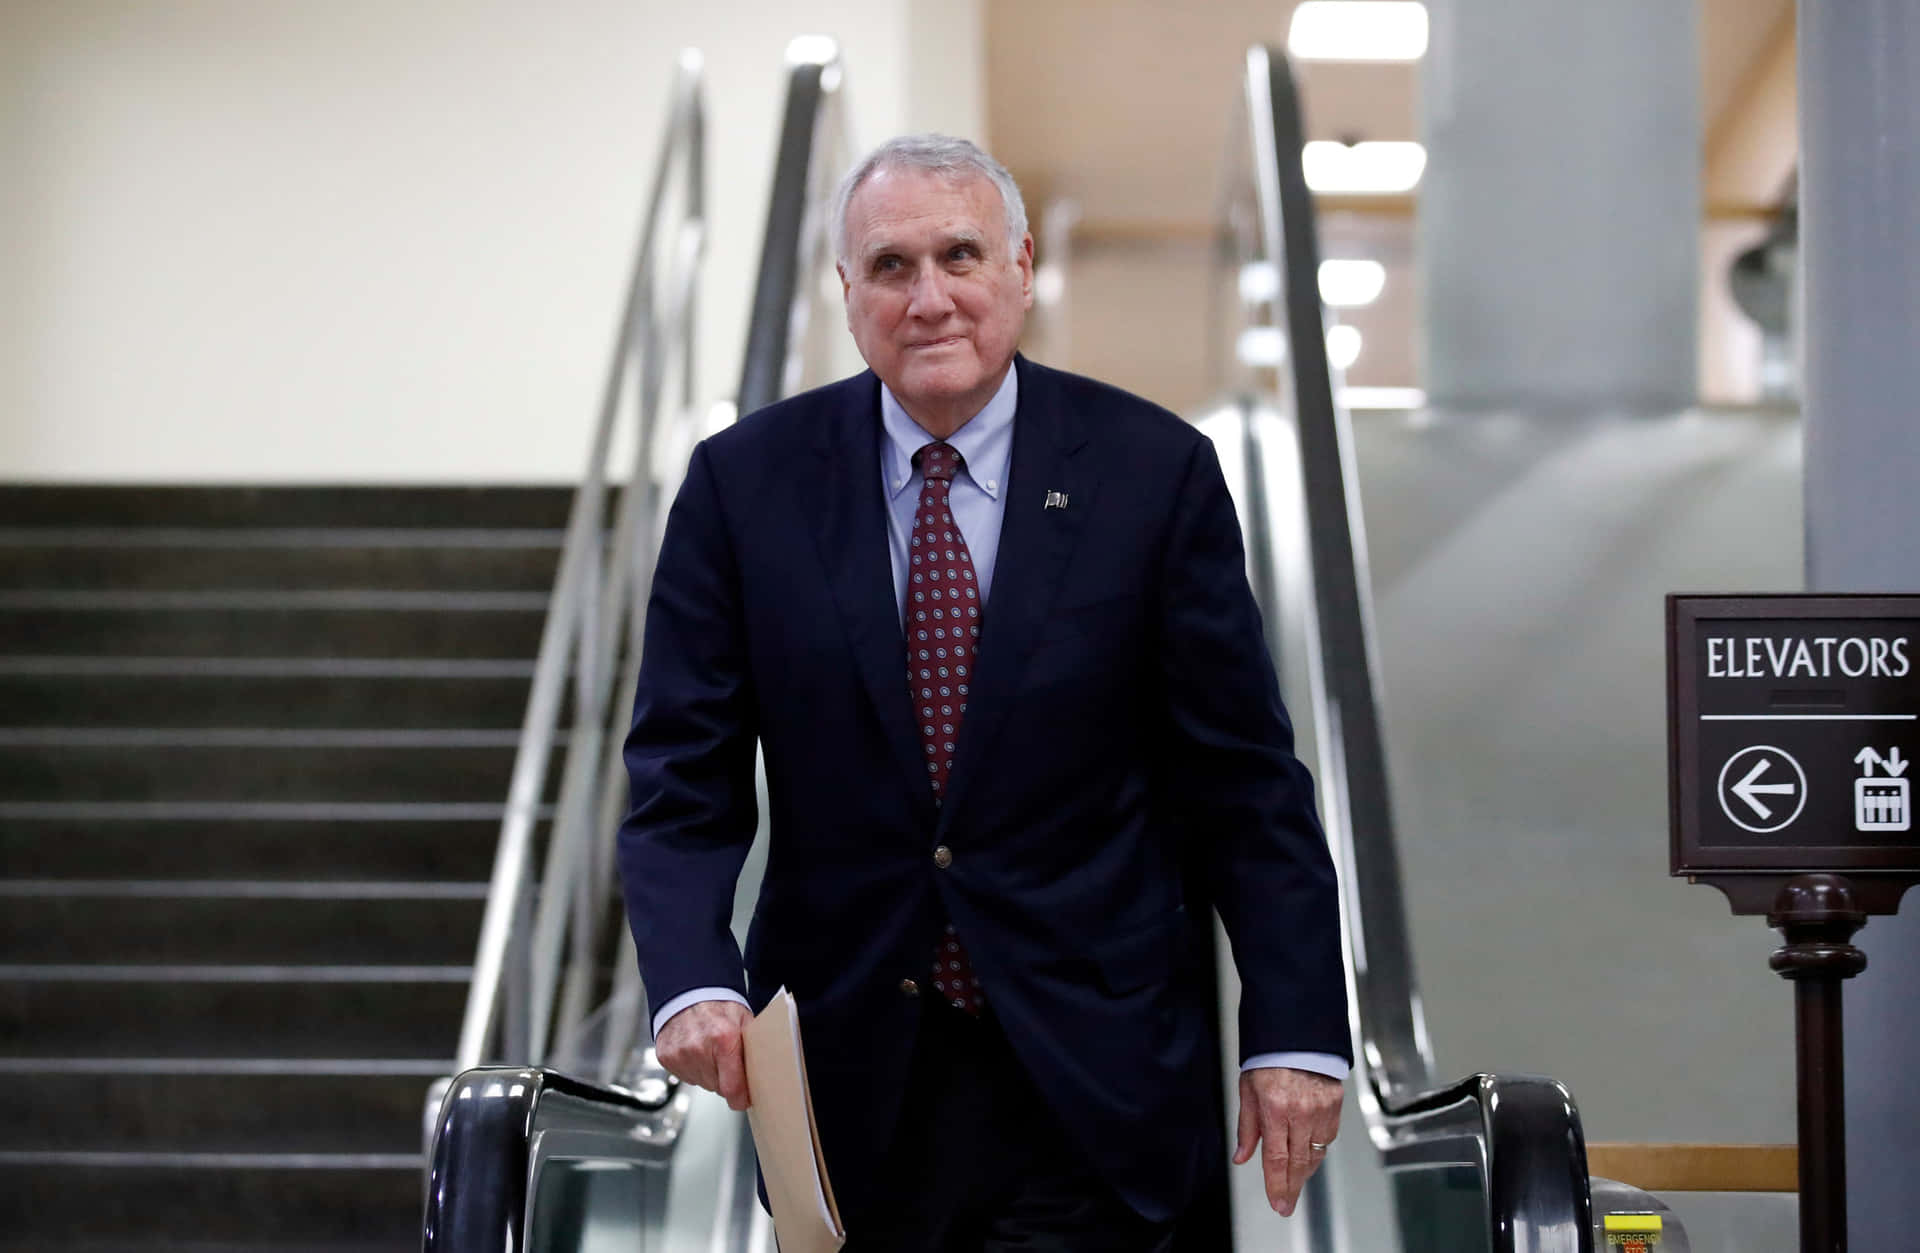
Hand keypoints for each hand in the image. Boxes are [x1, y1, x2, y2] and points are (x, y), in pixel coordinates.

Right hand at [654, 1000, 752, 1110]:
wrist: (689, 992)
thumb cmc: (719, 1006)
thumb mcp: (745, 1022)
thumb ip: (754, 1049)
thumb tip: (766, 1076)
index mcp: (724, 1039)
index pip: (732, 1088)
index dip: (740, 1098)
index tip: (743, 1100)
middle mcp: (699, 1048)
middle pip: (717, 1087)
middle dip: (725, 1079)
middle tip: (725, 1058)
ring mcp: (680, 1053)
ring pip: (702, 1083)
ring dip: (708, 1073)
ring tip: (709, 1051)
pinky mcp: (666, 1057)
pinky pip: (686, 1077)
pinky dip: (693, 1068)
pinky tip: (695, 1051)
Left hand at [1232, 1067, 1342, 1216]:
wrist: (1297, 1034)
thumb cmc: (1269, 1058)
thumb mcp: (1248, 1090)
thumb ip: (1247, 1128)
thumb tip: (1242, 1157)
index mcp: (1275, 1109)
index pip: (1277, 1159)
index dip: (1277, 1186)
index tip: (1277, 1204)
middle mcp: (1301, 1112)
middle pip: (1299, 1163)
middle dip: (1292, 1189)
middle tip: (1286, 1205)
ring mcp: (1321, 1109)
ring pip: (1315, 1154)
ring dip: (1304, 1172)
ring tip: (1294, 1184)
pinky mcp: (1335, 1105)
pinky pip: (1328, 1138)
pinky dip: (1317, 1151)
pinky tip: (1308, 1157)